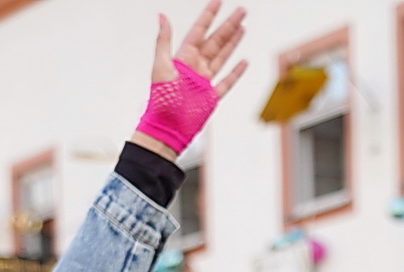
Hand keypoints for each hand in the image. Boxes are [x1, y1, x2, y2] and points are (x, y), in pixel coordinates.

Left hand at [131, 2, 247, 160]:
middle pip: (216, 41)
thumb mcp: (160, 66)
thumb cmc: (161, 100)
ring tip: (242, 28)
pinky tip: (243, 61)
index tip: (218, 2)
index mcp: (183, 58)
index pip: (199, 31)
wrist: (168, 128)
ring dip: (233, 42)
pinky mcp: (212, 97)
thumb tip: (161, 17)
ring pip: (222, 57)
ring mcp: (205, 81)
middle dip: (228, 25)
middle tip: (241, 11)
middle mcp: (195, 67)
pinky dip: (236, 71)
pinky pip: (227, 81)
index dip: (209, 16)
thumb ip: (163, 41)